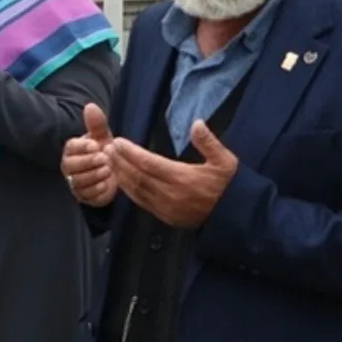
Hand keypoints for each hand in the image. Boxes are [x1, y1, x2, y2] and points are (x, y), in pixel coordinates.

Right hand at [61, 104, 117, 206]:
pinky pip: (86, 195)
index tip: (96, 145)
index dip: (83, 147)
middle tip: (105, 158)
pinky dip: (97, 190)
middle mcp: (69, 166)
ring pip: (78, 181)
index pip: (71, 147)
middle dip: (89, 162)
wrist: (112, 173)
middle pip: (71, 166)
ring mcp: (75, 182)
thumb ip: (97, 123)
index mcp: (72, 150)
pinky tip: (106, 184)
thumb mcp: (102, 136)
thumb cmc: (104, 151)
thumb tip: (90, 105)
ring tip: (108, 171)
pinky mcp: (83, 196)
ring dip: (94, 176)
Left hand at [105, 120, 239, 227]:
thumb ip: (209, 143)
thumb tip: (197, 123)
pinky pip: (141, 202)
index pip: (148, 163)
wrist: (235, 217)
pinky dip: (129, 190)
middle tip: (106, 148)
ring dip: (120, 175)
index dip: (130, 152)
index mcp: (183, 178)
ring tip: (109, 161)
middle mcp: (171, 194)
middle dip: (120, 162)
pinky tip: (122, 180)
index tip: (118, 141)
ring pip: (136, 190)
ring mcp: (166, 208)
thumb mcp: (226, 161)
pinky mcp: (165, 217)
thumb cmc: (229, 185)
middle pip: (137, 176)